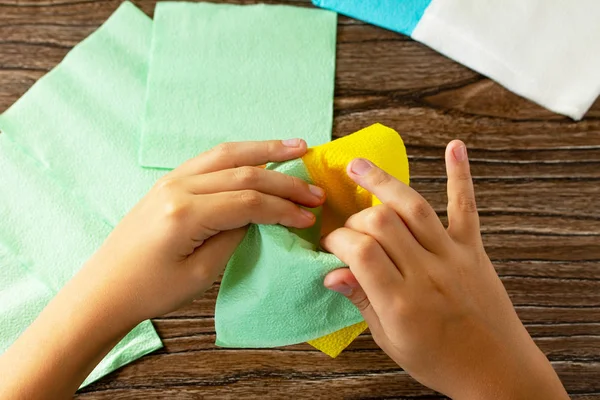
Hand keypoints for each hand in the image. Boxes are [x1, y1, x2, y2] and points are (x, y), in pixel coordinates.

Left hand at [87, 139, 325, 322]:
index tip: (309, 215)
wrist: (105, 289)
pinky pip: (210, 159)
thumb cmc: (151, 291)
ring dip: (265, 151)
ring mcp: (171, 180)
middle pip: (243, 172)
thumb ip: (233, 236)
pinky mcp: (169, 182)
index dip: (283, 208)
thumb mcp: (201, 274)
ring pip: (227, 154)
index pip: (248, 201)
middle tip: (315, 189)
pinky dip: (240, 154)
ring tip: (297, 146)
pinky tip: (259, 155)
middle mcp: (178, 187)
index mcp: (185, 213)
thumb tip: (258, 215)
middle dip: (284, 180)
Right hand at [322, 141, 568, 398]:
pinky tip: (454, 147)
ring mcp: (453, 257)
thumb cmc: (439, 361)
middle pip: (382, 224)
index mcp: (401, 302)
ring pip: (414, 208)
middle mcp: (427, 273)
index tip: (329, 244)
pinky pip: (466, 208)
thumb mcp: (390, 341)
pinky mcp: (473, 250)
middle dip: (355, 218)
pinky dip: (460, 176)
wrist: (497, 371)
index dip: (337, 240)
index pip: (359, 252)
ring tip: (358, 165)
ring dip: (383, 182)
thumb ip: (362, 301)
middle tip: (347, 227)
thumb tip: (331, 273)